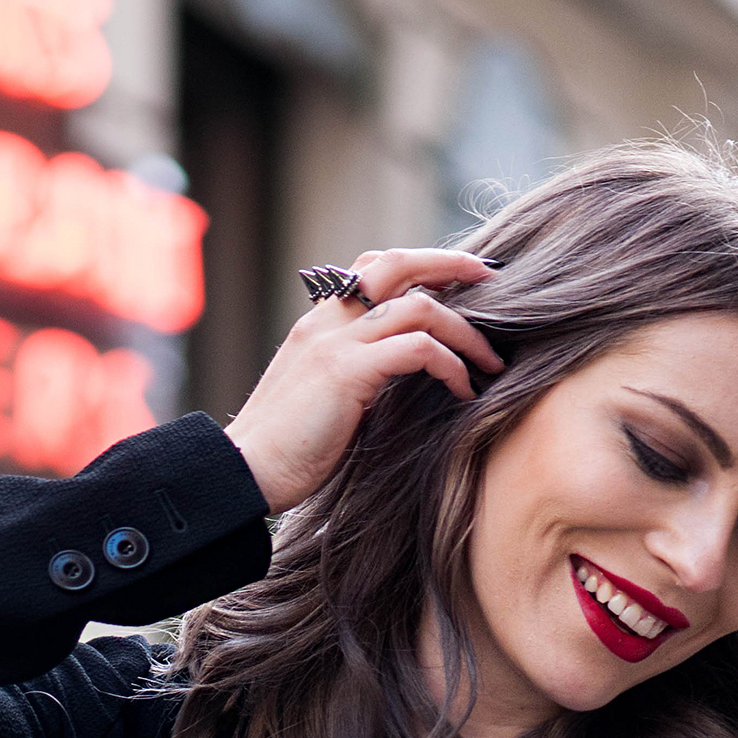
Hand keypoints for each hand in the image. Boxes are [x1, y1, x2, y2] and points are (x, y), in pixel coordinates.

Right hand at [224, 247, 502, 513]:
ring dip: (466, 331)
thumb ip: (356, 380)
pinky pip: (418, 349)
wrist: (243, 475)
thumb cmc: (283, 454)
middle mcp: (325, 322)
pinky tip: (463, 390)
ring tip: (490, 360)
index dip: (419, 266)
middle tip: (494, 280)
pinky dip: (450, 364)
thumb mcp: (323, 402)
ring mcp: (335, 343)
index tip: (459, 283)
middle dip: (452, 264)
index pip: (372, 269)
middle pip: (397, 263)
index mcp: (317, 325)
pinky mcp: (346, 372)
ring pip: (419, 306)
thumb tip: (397, 386)